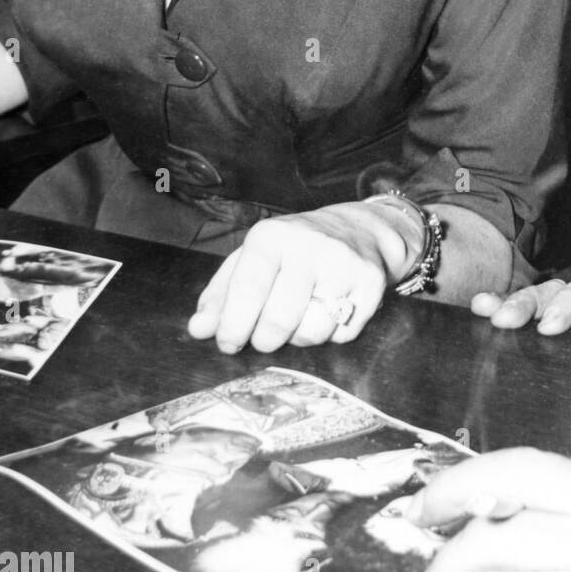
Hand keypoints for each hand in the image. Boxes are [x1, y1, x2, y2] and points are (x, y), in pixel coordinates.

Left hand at [187, 202, 412, 353]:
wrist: (358, 229)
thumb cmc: (293, 250)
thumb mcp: (252, 259)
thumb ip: (221, 294)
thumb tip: (198, 330)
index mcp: (273, 236)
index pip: (247, 291)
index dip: (233, 326)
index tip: (228, 342)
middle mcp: (310, 246)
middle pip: (279, 320)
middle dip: (265, 340)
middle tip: (264, 337)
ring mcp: (344, 264)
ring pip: (313, 333)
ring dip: (299, 339)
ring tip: (298, 318)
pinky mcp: (371, 284)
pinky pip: (343, 335)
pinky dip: (331, 335)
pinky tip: (329, 311)